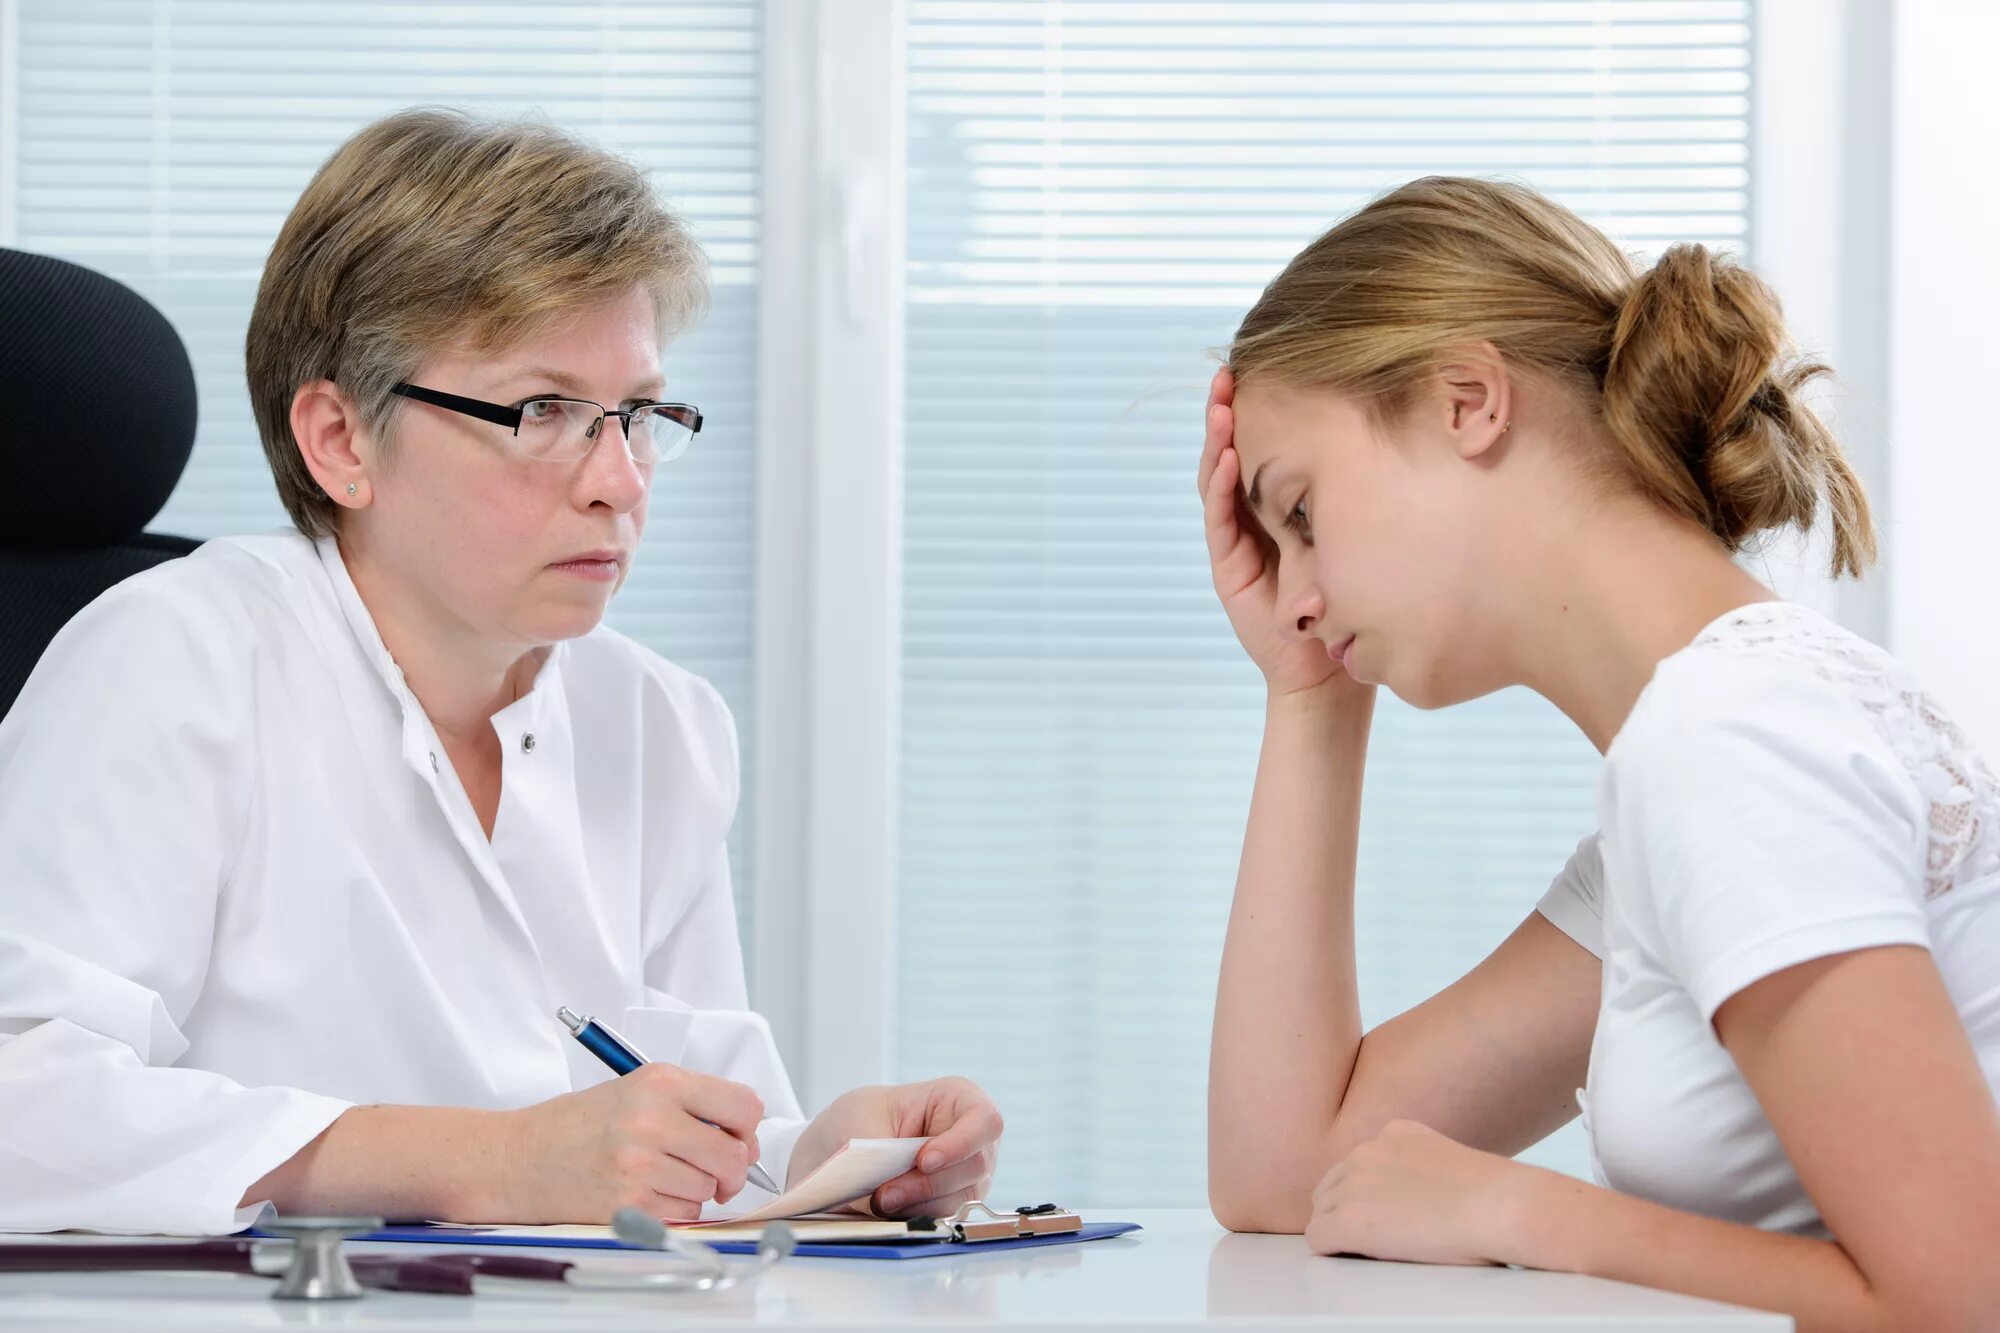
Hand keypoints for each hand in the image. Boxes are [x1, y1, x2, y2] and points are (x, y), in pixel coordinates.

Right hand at [500, 1063, 763, 1222]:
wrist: (518, 1157)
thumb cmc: (578, 1124)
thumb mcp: (636, 1089)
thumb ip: (693, 1104)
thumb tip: (747, 1137)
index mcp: (660, 1082)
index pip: (743, 1105)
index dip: (748, 1128)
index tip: (738, 1137)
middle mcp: (652, 1119)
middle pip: (733, 1155)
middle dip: (732, 1169)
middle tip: (715, 1170)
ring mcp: (638, 1164)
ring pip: (709, 1189)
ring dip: (697, 1190)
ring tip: (661, 1175)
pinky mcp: (627, 1204)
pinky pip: (683, 1214)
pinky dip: (674, 1210)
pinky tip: (645, 1193)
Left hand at [792, 1077, 1002, 1219]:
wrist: (846, 1142)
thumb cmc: (864, 1116)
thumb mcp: (865, 1120)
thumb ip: (883, 1151)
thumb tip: (889, 1185)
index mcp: (959, 1099)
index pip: (985, 1120)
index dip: (961, 1143)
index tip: (924, 1160)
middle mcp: (973, 1138)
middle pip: (974, 1165)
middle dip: (926, 1184)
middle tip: (886, 1193)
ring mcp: (968, 1173)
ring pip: (962, 1197)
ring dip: (918, 1204)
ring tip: (880, 1200)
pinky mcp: (954, 1201)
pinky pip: (945, 1216)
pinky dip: (916, 1216)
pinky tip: (890, 1208)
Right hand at [1198, 366, 1343, 697]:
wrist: (1329, 668)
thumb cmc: (1350, 601)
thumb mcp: (1357, 534)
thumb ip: (1358, 499)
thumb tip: (1395, 440)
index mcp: (1283, 503)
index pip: (1266, 446)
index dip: (1261, 409)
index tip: (1265, 367)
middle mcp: (1255, 515)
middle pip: (1236, 451)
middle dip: (1230, 410)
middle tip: (1231, 371)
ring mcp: (1238, 539)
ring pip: (1220, 477)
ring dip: (1218, 439)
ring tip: (1221, 403)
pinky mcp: (1229, 565)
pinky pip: (1220, 516)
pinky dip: (1221, 483)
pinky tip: (1226, 455)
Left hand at [1306, 1120, 1523, 1265]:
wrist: (1502, 1206)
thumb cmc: (1496, 1198)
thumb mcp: (1450, 1163)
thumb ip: (1421, 1171)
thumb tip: (1418, 1200)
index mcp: (1395, 1134)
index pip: (1359, 1165)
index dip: (1367, 1196)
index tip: (1387, 1216)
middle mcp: (1368, 1151)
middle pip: (1332, 1186)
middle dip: (1347, 1211)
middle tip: (1379, 1239)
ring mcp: (1354, 1183)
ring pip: (1322, 1211)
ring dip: (1341, 1230)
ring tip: (1377, 1251)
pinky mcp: (1350, 1220)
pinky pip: (1319, 1238)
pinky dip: (1335, 1251)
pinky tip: (1361, 1258)